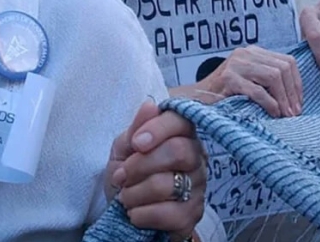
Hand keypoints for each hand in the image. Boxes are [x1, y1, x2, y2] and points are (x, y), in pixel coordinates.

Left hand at [107, 101, 206, 239]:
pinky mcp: (192, 214)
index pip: (181, 121)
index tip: (136, 143)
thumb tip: (150, 105)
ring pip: (167, 184)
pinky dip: (142, 214)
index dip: (157, 129)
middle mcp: (196, 158)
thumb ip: (136, 128)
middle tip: (121, 176)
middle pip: (178, 151)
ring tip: (125, 197)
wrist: (126, 210)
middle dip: (140, 165)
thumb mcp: (124, 148)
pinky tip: (135, 213)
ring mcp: (198, 187)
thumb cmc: (129, 173)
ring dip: (135, 193)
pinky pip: (168, 214)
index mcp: (181, 135)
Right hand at [197, 45, 301, 117]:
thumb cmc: (226, 95)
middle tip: (295, 113)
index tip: (299, 103)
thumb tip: (296, 98)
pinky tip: (273, 113)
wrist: (195, 99)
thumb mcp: (250, 81)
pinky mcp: (228, 79)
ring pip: (273, 76)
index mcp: (254, 52)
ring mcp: (236, 65)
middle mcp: (246, 54)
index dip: (297, 83)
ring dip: (283, 98)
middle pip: (282, 68)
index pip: (287, 61)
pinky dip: (269, 103)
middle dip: (293, 92)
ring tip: (286, 115)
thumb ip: (269, 81)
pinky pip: (257, 90)